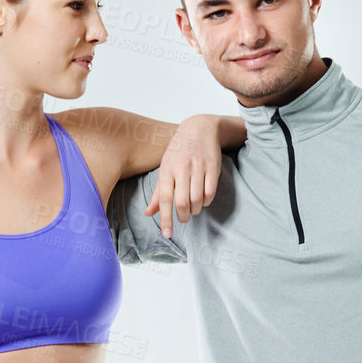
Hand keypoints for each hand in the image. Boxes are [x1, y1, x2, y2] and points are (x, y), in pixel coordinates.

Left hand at [145, 115, 222, 238]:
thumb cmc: (179, 152)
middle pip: (182, 202)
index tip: (167, 234)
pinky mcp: (213, 168)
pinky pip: (210, 193)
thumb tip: (148, 213)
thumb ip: (159, 193)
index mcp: (167, 170)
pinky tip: (203, 199)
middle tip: (183, 218)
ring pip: (197, 200)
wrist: (200, 128)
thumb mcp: (165, 168)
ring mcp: (198, 167)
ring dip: (195, 210)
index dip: (166, 218)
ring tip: (193, 208)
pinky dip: (206, 201)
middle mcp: (182, 168)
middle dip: (183, 216)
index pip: (165, 199)